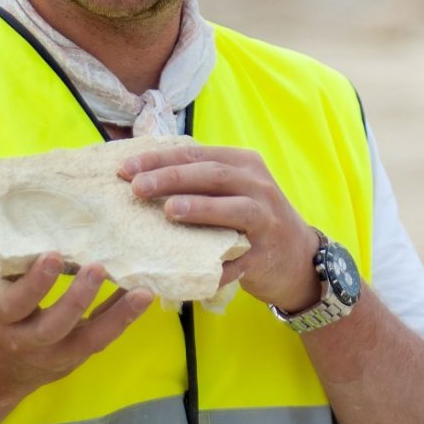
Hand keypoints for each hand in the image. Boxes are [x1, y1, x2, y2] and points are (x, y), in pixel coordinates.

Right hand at [0, 254, 152, 402]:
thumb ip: (12, 258)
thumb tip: (36, 212)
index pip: (18, 301)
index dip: (37, 281)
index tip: (55, 256)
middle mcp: (26, 339)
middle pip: (54, 326)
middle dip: (77, 299)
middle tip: (97, 268)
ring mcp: (53, 354)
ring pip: (88, 339)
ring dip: (117, 315)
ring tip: (141, 292)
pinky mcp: (74, 359)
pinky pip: (102, 338)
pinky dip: (122, 317)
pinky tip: (143, 296)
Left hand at [120, 145, 321, 311]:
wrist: (298, 257)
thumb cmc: (252, 216)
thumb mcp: (234, 187)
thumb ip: (199, 179)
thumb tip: (141, 175)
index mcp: (243, 163)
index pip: (195, 154)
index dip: (159, 159)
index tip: (125, 169)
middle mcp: (257, 186)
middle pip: (212, 175)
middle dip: (172, 178)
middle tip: (137, 188)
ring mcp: (266, 220)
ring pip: (235, 209)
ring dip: (201, 208)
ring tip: (170, 210)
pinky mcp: (266, 255)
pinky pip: (238, 260)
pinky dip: (215, 265)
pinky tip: (187, 269)